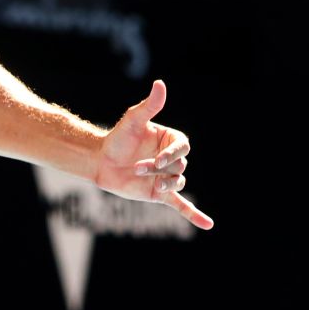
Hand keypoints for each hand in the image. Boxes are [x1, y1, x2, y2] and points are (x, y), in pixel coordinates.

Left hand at [95, 80, 213, 229]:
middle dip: (159, 168)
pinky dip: (194, 215)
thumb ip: (150, 105)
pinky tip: (208, 225)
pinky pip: (181, 205)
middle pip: (178, 165)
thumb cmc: (117, 137)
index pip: (183, 147)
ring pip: (177, 182)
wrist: (100, 160)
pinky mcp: (159, 193)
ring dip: (164, 183)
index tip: (158, 158)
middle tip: (137, 167)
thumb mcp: (133, 120)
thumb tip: (160, 83)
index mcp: (170, 140)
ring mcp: (167, 177)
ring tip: (149, 181)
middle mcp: (172, 159)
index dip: (172, 154)